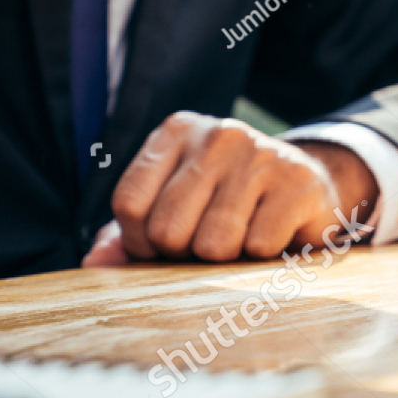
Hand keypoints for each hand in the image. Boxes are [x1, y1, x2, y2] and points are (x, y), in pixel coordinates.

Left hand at [82, 112, 378, 265]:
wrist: (305, 185)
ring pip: (214, 243)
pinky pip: (258, 246)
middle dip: (183, 254)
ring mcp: (262, 154)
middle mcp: (219, 134)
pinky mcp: (299, 182)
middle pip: (168, 229)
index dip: (140, 241)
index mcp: (177, 131)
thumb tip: (93, 265)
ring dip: (225, 259)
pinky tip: (273, 233)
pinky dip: (262, 256)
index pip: (129, 203)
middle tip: (206, 243)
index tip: (162, 244)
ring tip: (241, 238)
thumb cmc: (226, 201)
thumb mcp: (171, 206)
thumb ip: (127, 235)